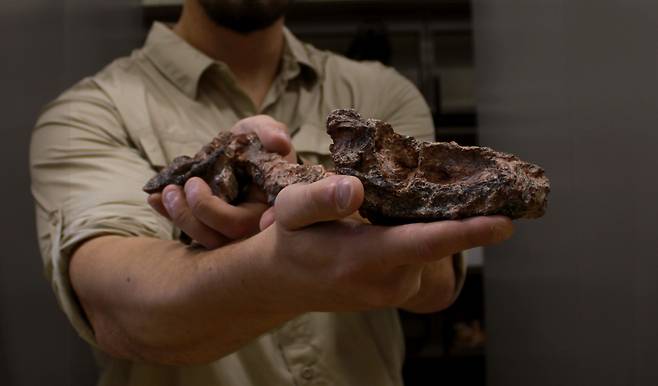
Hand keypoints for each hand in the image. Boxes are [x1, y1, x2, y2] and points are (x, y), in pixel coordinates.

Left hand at [148, 115, 295, 248]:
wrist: (242, 150)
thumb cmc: (258, 142)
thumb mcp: (265, 131)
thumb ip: (272, 132)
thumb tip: (278, 142)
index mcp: (271, 205)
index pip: (254, 222)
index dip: (231, 219)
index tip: (203, 190)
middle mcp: (253, 226)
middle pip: (225, 237)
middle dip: (198, 214)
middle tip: (186, 185)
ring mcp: (230, 230)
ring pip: (206, 240)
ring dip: (181, 217)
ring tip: (168, 191)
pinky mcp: (210, 227)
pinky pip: (188, 232)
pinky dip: (168, 216)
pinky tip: (154, 199)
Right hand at [255, 175, 513, 311]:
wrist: (285, 283)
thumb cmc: (290, 240)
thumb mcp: (289, 211)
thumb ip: (318, 199)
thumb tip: (355, 188)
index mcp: (362, 259)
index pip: (424, 245)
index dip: (468, 233)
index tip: (506, 223)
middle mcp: (388, 282)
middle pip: (439, 242)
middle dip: (467, 216)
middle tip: (487, 185)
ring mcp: (397, 290)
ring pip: (433, 248)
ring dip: (445, 221)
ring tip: (449, 191)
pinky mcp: (400, 289)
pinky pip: (425, 256)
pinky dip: (431, 233)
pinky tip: (422, 212)